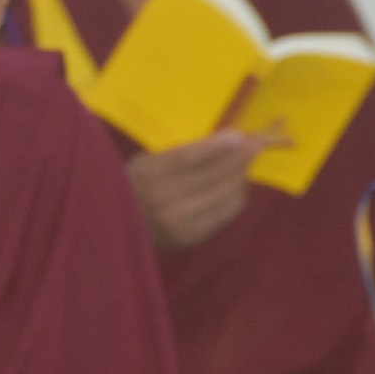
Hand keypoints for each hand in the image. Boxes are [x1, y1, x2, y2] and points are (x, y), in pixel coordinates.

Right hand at [126, 129, 270, 250]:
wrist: (118, 230)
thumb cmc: (135, 188)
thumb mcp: (147, 162)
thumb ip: (182, 152)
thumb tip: (229, 140)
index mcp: (147, 174)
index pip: (188, 156)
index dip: (217, 145)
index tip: (240, 135)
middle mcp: (163, 199)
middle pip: (213, 174)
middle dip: (240, 157)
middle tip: (256, 144)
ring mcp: (179, 221)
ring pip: (226, 193)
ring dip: (240, 176)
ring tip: (243, 164)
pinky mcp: (192, 237)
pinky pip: (227, 212)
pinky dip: (236, 196)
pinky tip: (234, 187)